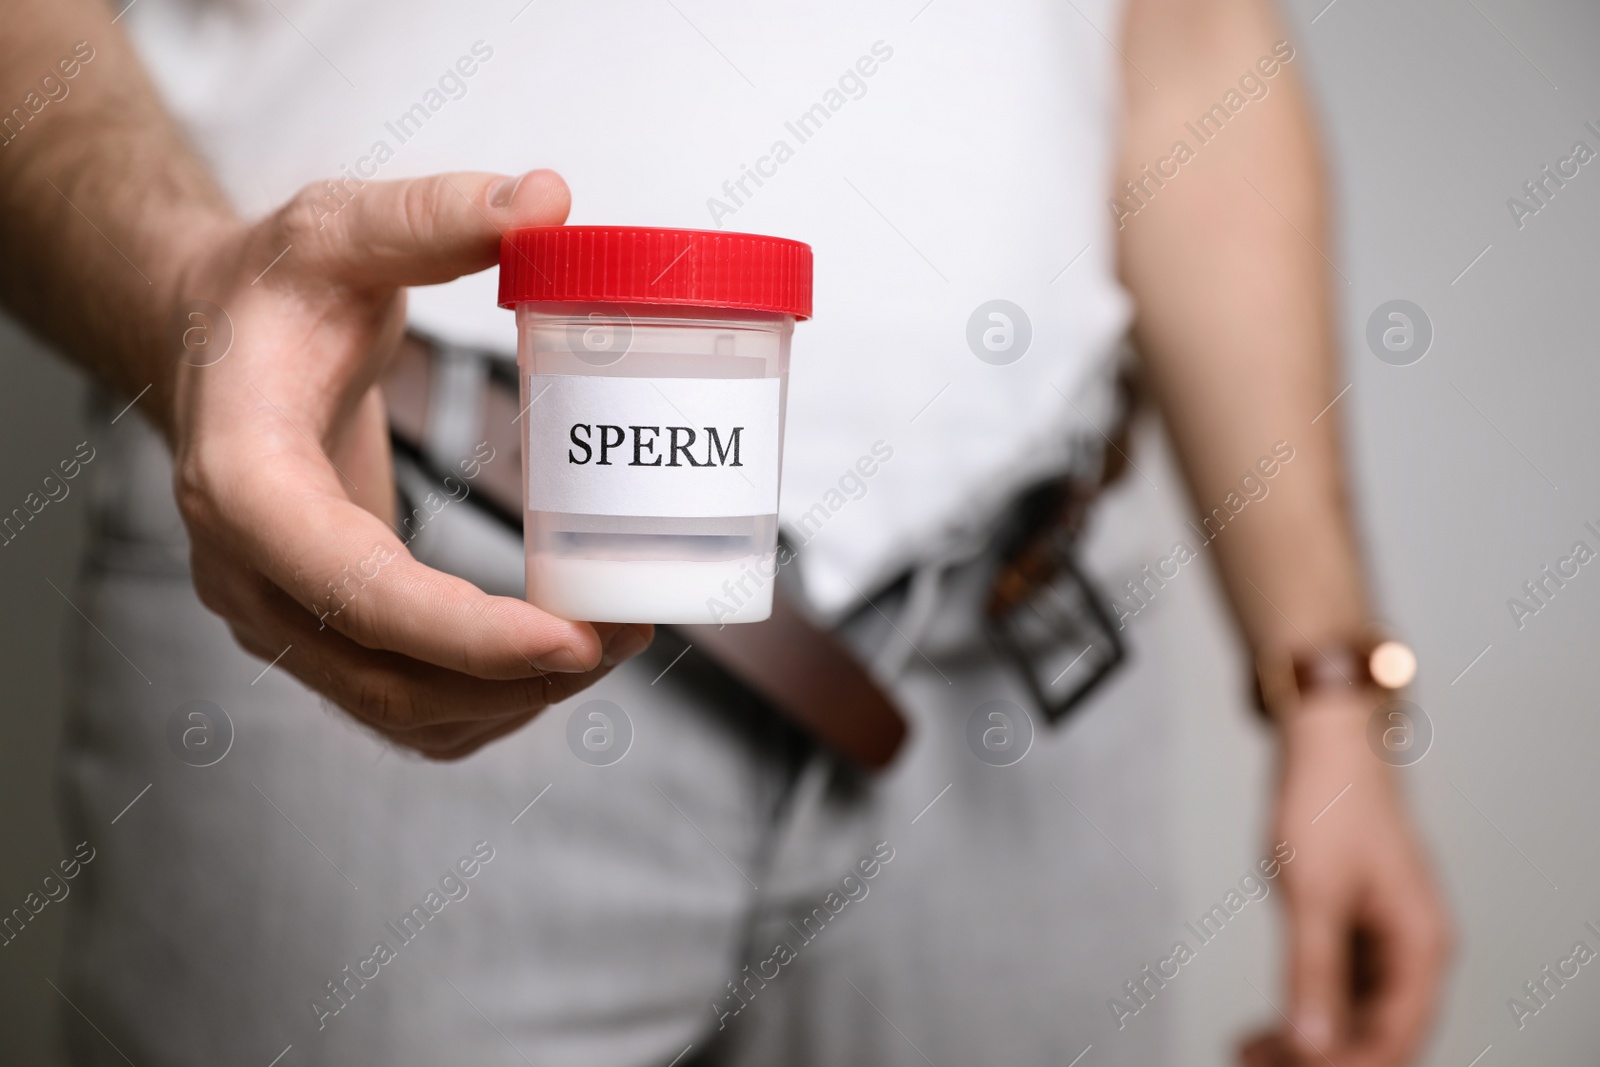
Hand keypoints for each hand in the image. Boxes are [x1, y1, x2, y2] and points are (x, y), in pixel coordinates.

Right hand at [160, 168, 650, 758]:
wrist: (211, 344)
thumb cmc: (268, 293)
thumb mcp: (339, 229)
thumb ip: (434, 215)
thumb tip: (548, 202)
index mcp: (242, 479)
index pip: (349, 586)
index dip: (462, 632)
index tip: (569, 639)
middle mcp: (248, 571)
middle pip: (387, 676)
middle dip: (519, 676)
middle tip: (630, 629)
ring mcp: (277, 614)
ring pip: (401, 710)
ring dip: (516, 699)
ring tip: (615, 639)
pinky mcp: (316, 631)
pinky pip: (402, 705)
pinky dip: (486, 701)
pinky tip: (555, 660)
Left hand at [1242, 691, 1450, 1066]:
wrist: (1326, 741)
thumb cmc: (1329, 801)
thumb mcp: (1312, 893)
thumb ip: (1311, 971)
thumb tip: (1311, 1043)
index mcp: (1420, 946)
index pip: (1394, 1038)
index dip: (1343, 1064)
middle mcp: (1412, 950)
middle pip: (1376, 1034)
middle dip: (1318, 1057)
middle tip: (1252, 1063)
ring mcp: (1386, 940)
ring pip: (1354, 1016)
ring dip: (1307, 1040)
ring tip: (1247, 1050)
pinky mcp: (1358, 928)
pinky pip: (1338, 988)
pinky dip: (1305, 1008)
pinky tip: (1264, 1026)